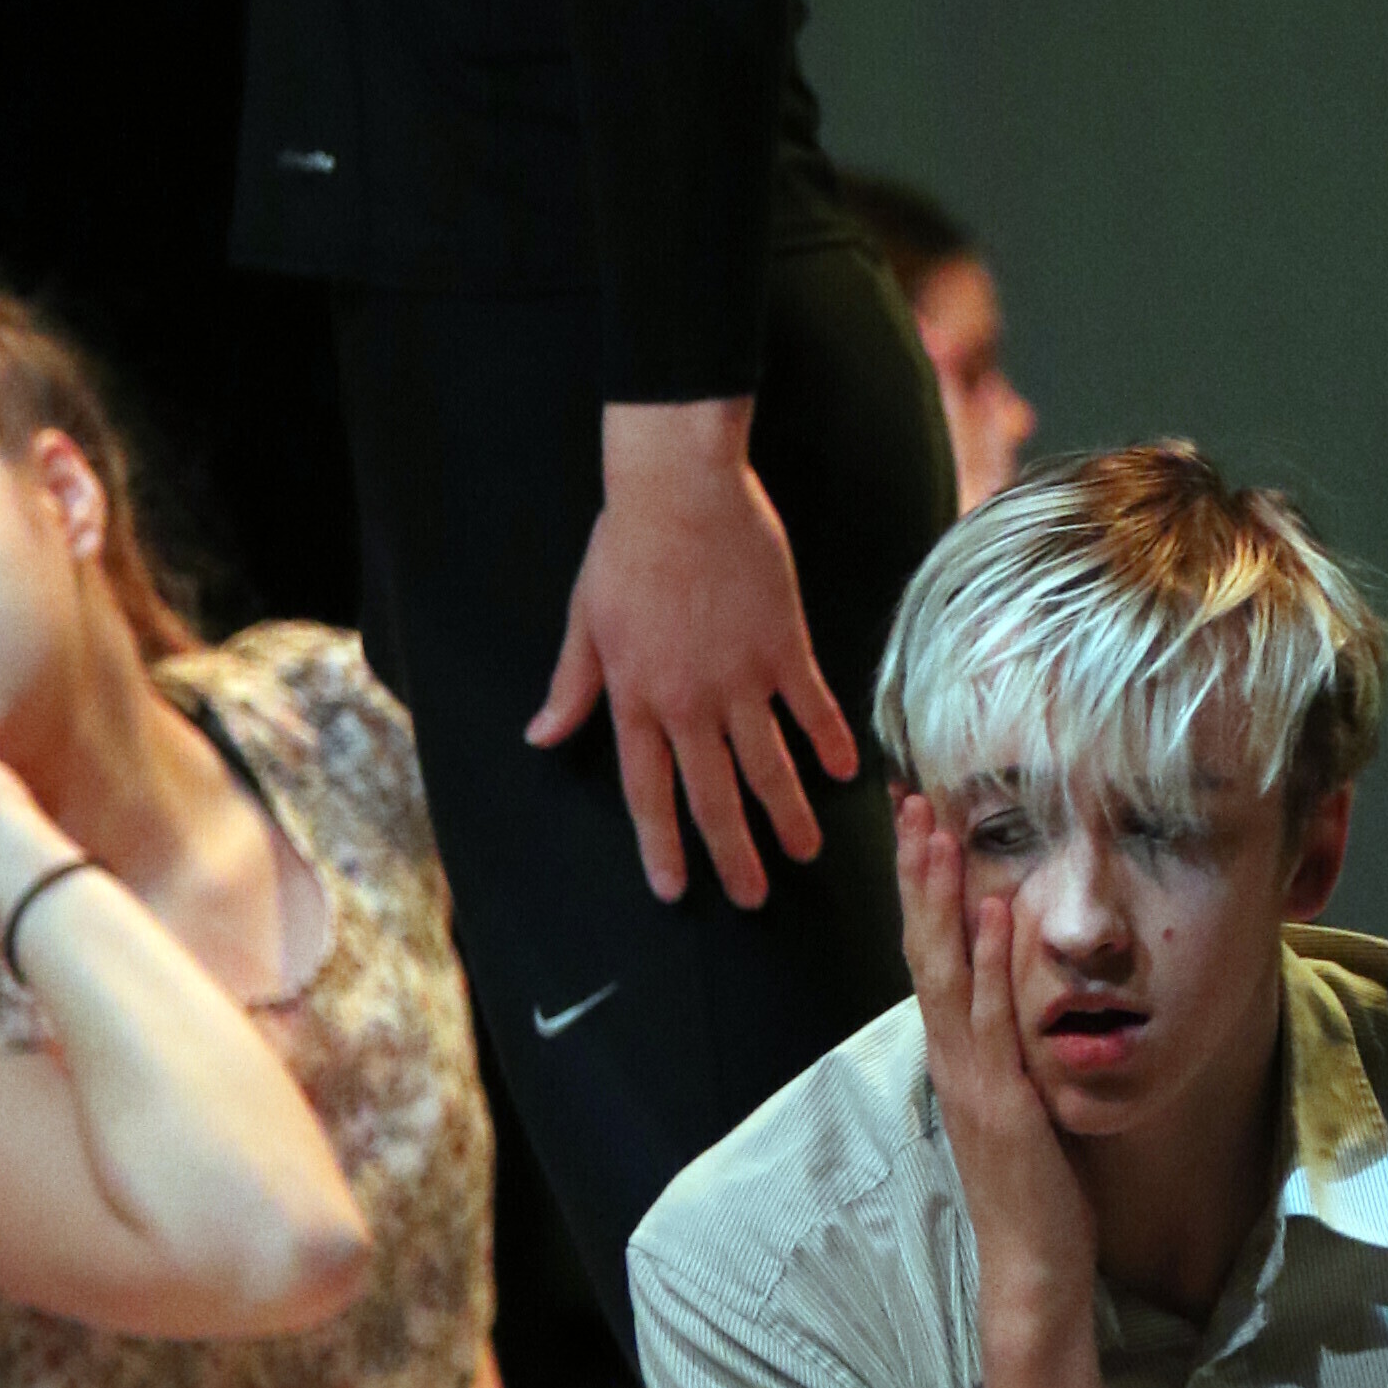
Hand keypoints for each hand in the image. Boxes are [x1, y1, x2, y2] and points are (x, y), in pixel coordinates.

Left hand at [527, 405, 857, 908]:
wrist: (679, 491)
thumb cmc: (625, 548)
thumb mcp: (584, 619)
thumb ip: (572, 685)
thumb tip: (541, 736)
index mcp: (637, 698)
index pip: (647, 791)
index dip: (660, 844)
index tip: (673, 889)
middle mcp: (689, 703)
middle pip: (713, 795)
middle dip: (732, 852)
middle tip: (752, 896)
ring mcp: (741, 678)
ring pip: (768, 765)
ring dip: (788, 814)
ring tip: (804, 852)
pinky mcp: (783, 646)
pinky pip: (812, 707)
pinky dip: (829, 741)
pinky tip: (846, 773)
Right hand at [896, 790, 1098, 1339]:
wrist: (1032, 1268)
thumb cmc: (1035, 1188)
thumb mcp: (1021, 1101)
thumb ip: (1012, 1049)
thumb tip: (1021, 996)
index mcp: (954, 1055)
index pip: (928, 955)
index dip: (919, 890)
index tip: (917, 825)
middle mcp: (951, 1058)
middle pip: (922, 947)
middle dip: (917, 872)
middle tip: (909, 800)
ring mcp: (972, 1078)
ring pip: (947, 971)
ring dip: (942, 897)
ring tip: (938, 830)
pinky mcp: (1003, 1102)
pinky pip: (994, 1020)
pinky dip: (993, 962)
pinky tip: (996, 911)